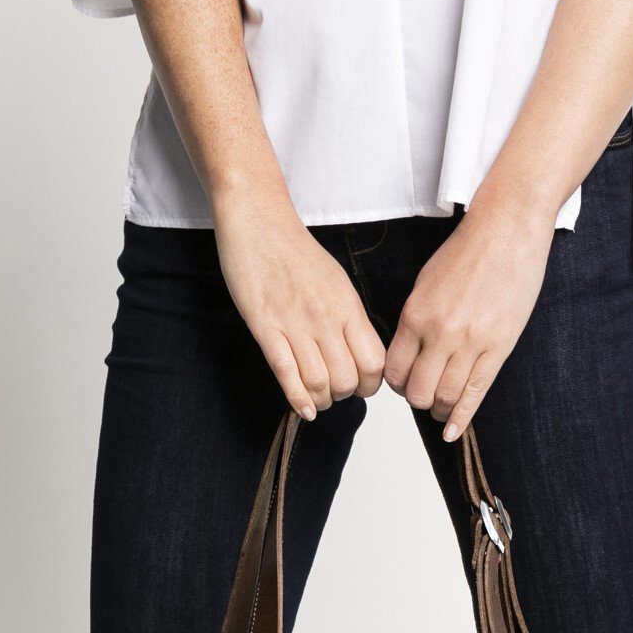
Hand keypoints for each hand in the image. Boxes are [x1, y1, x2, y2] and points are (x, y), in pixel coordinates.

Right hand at [213, 190, 384, 417]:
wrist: (259, 223)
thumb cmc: (295, 252)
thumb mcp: (336, 281)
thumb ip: (348, 317)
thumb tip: (357, 350)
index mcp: (347, 305)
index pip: (374, 361)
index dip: (371, 384)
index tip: (361, 385)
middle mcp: (326, 317)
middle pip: (348, 379)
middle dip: (345, 395)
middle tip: (336, 392)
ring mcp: (295, 324)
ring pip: (319, 382)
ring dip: (322, 400)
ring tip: (318, 399)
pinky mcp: (265, 327)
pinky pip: (287, 374)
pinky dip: (298, 399)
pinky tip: (303, 410)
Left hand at [385, 199, 552, 439]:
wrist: (507, 230)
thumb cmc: (467, 252)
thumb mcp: (426, 284)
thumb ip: (415, 321)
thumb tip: (408, 354)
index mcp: (416, 315)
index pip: (394, 370)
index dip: (397, 384)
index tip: (405, 382)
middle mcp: (440, 332)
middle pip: (417, 391)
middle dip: (417, 400)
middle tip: (423, 396)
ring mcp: (471, 342)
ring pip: (445, 397)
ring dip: (439, 410)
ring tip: (440, 409)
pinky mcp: (499, 347)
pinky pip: (475, 392)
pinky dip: (461, 417)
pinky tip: (453, 432)